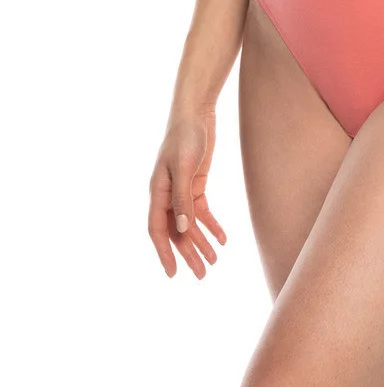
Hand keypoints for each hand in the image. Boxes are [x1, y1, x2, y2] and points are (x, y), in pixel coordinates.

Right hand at [148, 108, 226, 278]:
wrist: (196, 112)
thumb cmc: (185, 135)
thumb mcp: (183, 166)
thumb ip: (182, 198)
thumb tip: (182, 229)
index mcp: (157, 191)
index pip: (157, 229)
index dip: (164, 252)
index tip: (172, 273)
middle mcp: (167, 194)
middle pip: (176, 230)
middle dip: (188, 253)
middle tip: (202, 275)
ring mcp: (181, 190)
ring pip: (189, 223)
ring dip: (201, 242)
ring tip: (214, 261)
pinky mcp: (195, 183)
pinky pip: (201, 210)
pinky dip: (211, 224)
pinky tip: (222, 238)